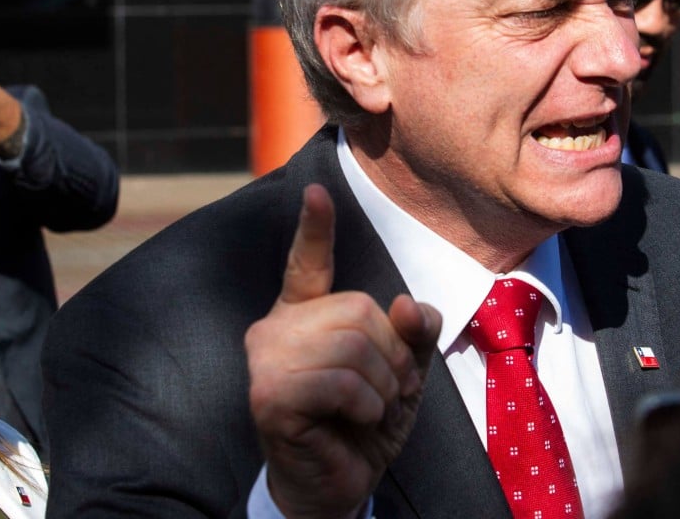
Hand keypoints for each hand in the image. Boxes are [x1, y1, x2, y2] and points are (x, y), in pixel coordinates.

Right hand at [245, 184, 441, 518]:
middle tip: (389, 391)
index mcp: (305, 315)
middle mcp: (276, 328)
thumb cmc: (363, 425)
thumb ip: (413, 334)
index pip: (307, 263)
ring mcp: (266, 360)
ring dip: (381, 383)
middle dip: (391, 354)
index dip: (314, 228)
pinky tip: (358, 419)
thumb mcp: (403, 372)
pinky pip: (338, 379)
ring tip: (374, 408)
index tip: (315, 192)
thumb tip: (408, 305)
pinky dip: (365, 402)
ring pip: (351, 343)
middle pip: (357, 308)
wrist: (338, 486)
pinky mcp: (268, 394)